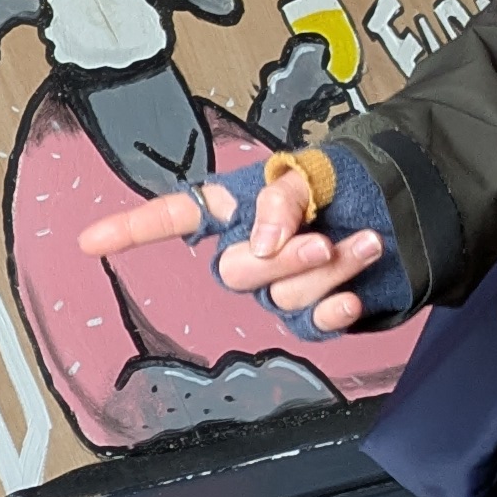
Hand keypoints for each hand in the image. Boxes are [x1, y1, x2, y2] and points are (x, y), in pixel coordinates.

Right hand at [77, 162, 387, 331]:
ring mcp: (277, 287)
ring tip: (366, 243)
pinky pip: (311, 324)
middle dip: (282, 259)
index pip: (172, 219)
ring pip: (282, 296)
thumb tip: (263, 240)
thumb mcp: (315, 172)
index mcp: (236, 208)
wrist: (407, 215)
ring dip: (330, 271)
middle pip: (235, 270)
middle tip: (321, 240)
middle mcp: (248, 251)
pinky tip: (352, 296)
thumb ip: (282, 197)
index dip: (130, 230)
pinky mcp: (312, 313)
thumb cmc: (351, 186)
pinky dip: (334, 310)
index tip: (89, 241)